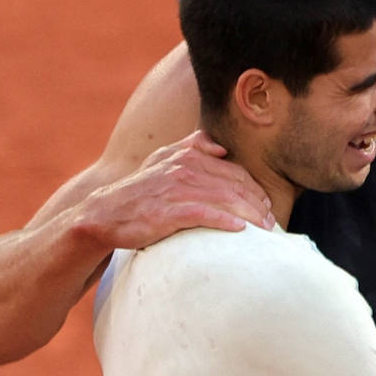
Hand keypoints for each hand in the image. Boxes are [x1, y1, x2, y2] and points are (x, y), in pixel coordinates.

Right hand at [76, 130, 273, 248]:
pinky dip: (224, 221)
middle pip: (233, 185)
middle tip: (270, 219)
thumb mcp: (162, 160)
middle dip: (256, 202)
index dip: (253, 188)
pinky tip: (239, 229)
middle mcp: (182, 169)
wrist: (105, 214)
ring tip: (264, 228)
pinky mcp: (166, 213)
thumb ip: (190, 147)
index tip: (265, 204)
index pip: (232, 171)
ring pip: (223, 199)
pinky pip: (202, 215)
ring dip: (248, 214)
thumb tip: (219, 146)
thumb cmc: (140, 191)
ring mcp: (174, 190)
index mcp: (186, 156)